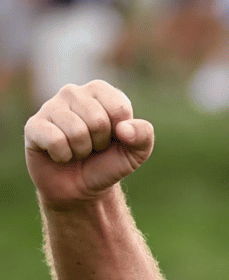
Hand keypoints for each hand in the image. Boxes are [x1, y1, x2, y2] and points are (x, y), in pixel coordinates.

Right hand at [25, 80, 154, 209]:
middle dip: (100, 143)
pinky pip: (55, 140)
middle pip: (98, 121)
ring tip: (77, 151)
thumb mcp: (136, 153)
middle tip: (93, 148)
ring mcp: (51, 106)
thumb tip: (124, 129)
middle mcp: (74, 93)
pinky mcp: (33, 125)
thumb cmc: (108, 163)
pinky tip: (59, 154)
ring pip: (76, 131)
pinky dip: (63, 155)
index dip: (121, 133)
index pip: (119, 108)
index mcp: (101, 92)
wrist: (81, 187)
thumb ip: (143, 136)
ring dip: (81, 151)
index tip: (113, 139)